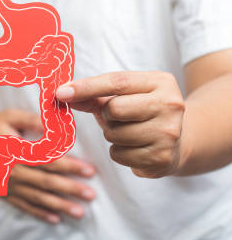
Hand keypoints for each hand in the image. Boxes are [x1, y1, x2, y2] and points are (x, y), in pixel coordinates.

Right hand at [0, 109, 95, 223]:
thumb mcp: (11, 116)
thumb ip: (33, 120)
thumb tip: (56, 125)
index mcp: (15, 149)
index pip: (47, 160)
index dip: (69, 165)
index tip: (89, 170)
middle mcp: (11, 169)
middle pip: (45, 181)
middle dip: (70, 189)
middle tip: (91, 195)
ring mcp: (7, 184)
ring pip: (36, 197)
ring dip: (59, 205)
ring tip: (79, 212)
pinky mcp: (3, 192)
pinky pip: (23, 205)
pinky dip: (39, 212)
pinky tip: (55, 218)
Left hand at [56, 71, 185, 177]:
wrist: (179, 141)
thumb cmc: (141, 112)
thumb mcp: (124, 96)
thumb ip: (93, 95)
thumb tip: (62, 94)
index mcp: (160, 82)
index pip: (117, 82)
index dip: (86, 87)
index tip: (60, 92)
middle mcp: (170, 105)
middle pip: (114, 109)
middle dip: (106, 115)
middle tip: (117, 117)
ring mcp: (168, 133)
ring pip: (114, 134)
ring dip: (112, 135)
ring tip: (128, 131)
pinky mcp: (162, 158)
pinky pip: (119, 155)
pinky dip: (119, 152)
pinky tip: (135, 147)